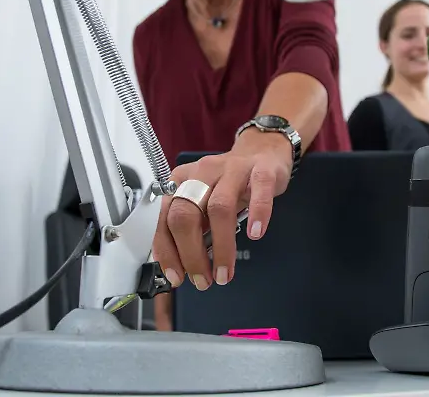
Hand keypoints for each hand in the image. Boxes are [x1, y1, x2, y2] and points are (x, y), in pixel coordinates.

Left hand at [152, 130, 291, 290]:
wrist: (263, 150)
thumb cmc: (231, 182)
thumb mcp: (204, 200)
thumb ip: (192, 227)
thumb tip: (182, 265)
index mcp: (183, 180)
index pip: (165, 218)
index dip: (168, 251)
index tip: (176, 276)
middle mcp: (204, 172)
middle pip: (187, 214)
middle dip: (192, 254)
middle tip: (202, 279)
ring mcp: (234, 169)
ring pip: (220, 208)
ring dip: (221, 247)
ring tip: (224, 272)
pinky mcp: (262, 170)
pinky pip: (258, 192)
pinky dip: (256, 214)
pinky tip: (255, 234)